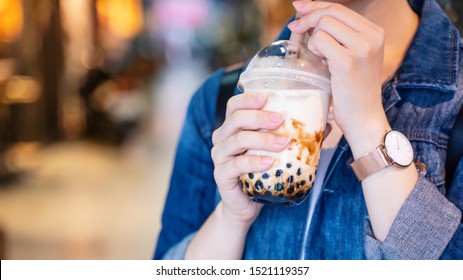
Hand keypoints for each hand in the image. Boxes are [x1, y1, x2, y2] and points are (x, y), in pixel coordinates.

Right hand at [211, 93, 288, 225]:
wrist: (245, 205)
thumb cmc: (261, 173)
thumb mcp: (275, 152)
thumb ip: (294, 136)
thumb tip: (326, 125)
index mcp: (232, 128)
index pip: (234, 106)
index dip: (248, 99)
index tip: (267, 97)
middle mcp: (222, 139)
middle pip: (235, 119)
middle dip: (259, 117)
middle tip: (280, 119)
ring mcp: (220, 157)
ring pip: (236, 141)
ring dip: (261, 139)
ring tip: (282, 142)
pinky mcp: (221, 175)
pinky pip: (235, 165)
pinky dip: (253, 162)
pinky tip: (269, 162)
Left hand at [289, 1, 390, 155]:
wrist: (363, 118)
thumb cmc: (351, 91)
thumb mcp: (349, 57)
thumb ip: (336, 37)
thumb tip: (305, 15)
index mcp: (374, 32)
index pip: (340, 8)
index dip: (316, 5)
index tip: (299, 8)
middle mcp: (372, 36)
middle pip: (331, 11)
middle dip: (308, 16)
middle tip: (294, 27)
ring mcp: (363, 47)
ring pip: (324, 23)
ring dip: (312, 38)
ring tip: (318, 57)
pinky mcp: (348, 60)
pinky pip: (320, 40)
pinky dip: (313, 48)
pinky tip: (319, 62)